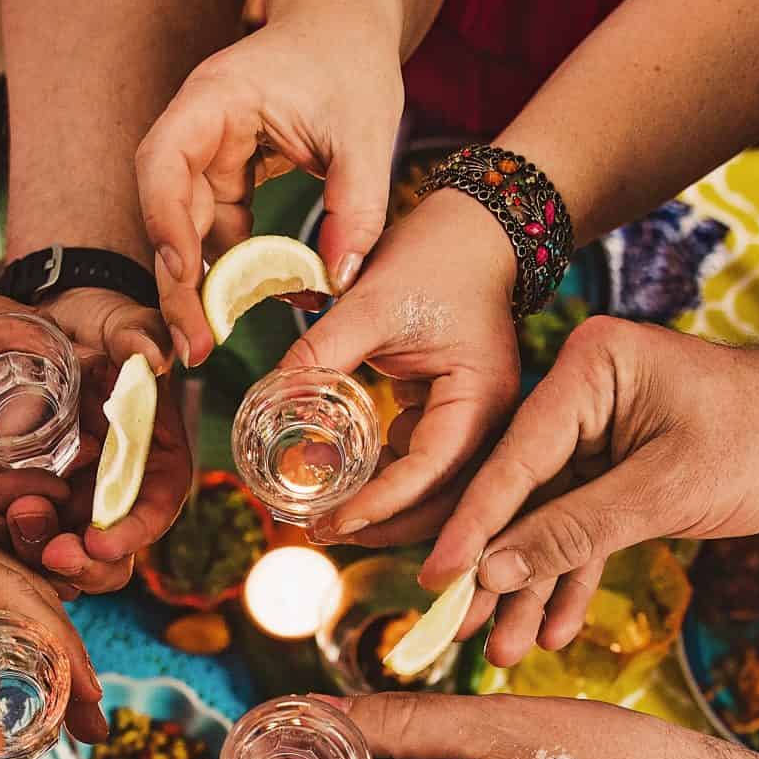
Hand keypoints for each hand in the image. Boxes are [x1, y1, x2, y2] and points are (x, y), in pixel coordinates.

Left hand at [0, 287, 194, 595]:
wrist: (49, 320)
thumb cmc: (97, 321)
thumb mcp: (121, 322)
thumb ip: (140, 335)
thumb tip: (156, 357)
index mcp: (155, 453)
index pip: (158, 504)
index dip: (134, 531)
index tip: (100, 542)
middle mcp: (120, 483)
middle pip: (115, 547)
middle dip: (86, 562)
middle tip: (52, 555)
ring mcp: (80, 493)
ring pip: (69, 550)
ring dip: (40, 552)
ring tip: (6, 526)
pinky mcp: (42, 494)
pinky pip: (30, 533)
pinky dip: (11, 538)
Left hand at [0, 507, 108, 744]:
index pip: (15, 595)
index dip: (58, 651)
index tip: (88, 702)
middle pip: (27, 602)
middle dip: (65, 666)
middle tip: (95, 725)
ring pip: (11, 613)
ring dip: (43, 667)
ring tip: (75, 722)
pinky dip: (7, 664)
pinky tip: (20, 707)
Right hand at [137, 15, 404, 362]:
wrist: (347, 25)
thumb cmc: (351, 60)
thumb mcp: (366, 131)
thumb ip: (356, 204)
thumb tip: (338, 280)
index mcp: (215, 99)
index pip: (164, 162)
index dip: (166, 222)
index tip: (185, 277)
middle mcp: (198, 126)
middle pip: (167, 208)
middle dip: (177, 280)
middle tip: (193, 345)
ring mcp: (209, 152)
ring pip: (188, 227)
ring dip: (198, 285)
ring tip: (208, 342)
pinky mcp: (229, 174)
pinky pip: (218, 228)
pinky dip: (230, 266)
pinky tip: (244, 306)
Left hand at [276, 189, 521, 550]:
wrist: (475, 227)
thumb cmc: (435, 255)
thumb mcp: (371, 303)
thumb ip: (321, 353)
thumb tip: (268, 400)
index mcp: (480, 398)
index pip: (431, 469)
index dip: (381, 503)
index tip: (332, 521)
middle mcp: (490, 421)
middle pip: (442, 500)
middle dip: (383, 524)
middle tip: (318, 531)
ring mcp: (475, 421)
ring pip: (433, 491)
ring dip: (383, 510)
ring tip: (322, 517)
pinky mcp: (455, 415)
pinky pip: (422, 464)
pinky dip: (385, 481)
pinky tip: (342, 484)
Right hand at [432, 322, 758, 660]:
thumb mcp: (666, 491)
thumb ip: (575, 532)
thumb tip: (492, 571)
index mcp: (588, 369)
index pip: (516, 460)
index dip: (475, 528)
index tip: (437, 581)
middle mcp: (583, 393)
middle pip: (520, 493)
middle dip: (498, 568)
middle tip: (460, 630)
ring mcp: (599, 429)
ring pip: (547, 519)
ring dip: (531, 585)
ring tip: (504, 648)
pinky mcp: (619, 464)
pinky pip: (583, 526)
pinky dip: (573, 575)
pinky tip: (553, 628)